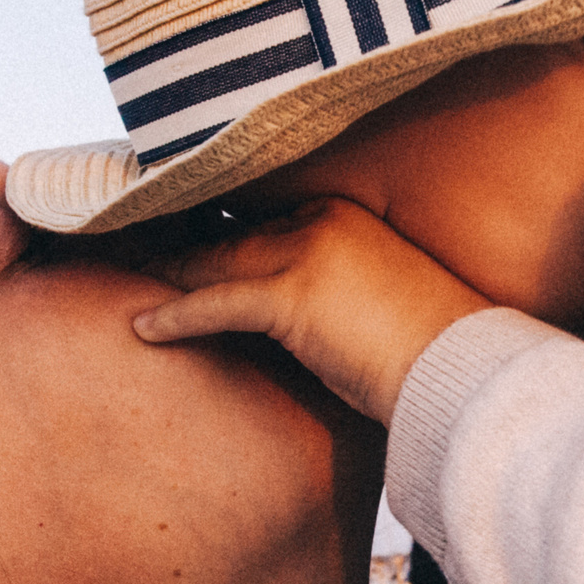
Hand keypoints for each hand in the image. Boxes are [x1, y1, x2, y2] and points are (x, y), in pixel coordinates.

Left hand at [130, 198, 492, 423]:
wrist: (462, 370)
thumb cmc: (428, 349)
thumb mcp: (375, 301)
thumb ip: (331, 288)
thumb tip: (302, 313)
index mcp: (339, 214)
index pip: (255, 213)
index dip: (208, 222)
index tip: (168, 226)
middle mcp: (320, 220)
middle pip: (227, 229)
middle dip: (174, 238)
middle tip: (123, 240)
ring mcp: (306, 253)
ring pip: (214, 260)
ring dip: (163, 272)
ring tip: (121, 277)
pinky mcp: (294, 297)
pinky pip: (217, 303)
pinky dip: (176, 316)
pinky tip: (142, 328)